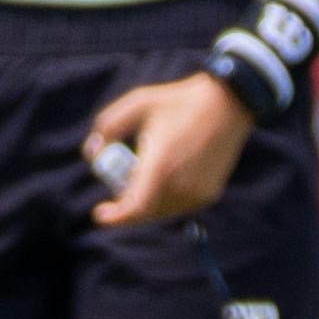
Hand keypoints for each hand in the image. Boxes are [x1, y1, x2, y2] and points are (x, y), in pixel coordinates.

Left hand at [85, 73, 252, 227]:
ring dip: (146, 200)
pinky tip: (167, 172)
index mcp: (160, 166)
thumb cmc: (178, 102)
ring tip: (147, 168)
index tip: (99, 214)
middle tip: (119, 181)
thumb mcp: (137, 103)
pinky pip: (178, 206)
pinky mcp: (208, 195)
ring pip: (160, 211)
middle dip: (127, 204)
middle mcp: (180, 185)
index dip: (115, 217)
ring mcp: (197, 193)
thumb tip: (92, 153)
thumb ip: (107, 126)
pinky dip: (165, 198)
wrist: (227, 106)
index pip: (135, 208)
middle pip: (144, 212)